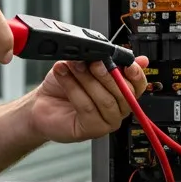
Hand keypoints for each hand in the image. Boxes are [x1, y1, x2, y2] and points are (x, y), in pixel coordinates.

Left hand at [27, 57, 149, 143]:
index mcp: (121, 92)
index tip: (127, 65)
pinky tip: (64, 77)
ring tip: (73, 66)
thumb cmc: (63, 85)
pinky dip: (74, 89)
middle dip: (106, 74)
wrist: (41, 103)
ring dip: (87, 80)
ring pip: (105, 100)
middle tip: (91, 62)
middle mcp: (117, 109)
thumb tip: (114, 51)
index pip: (138, 85)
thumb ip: (100, 59)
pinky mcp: (91, 130)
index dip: (136, 75)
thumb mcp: (82, 65)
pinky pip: (88, 108)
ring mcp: (106, 122)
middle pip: (124, 94)